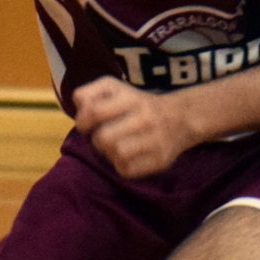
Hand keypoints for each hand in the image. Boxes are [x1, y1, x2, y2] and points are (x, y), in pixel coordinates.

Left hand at [72, 78, 198, 178]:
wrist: (180, 118)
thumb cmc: (136, 105)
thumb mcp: (114, 89)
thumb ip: (89, 95)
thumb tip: (79, 113)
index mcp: (128, 95)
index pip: (92, 110)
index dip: (82, 121)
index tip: (87, 124)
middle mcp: (143, 115)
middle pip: (102, 137)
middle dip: (95, 140)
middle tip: (102, 137)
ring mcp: (154, 138)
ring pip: (116, 153)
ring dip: (108, 154)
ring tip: (114, 148)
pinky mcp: (160, 159)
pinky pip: (127, 170)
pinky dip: (121, 166)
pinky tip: (127, 158)